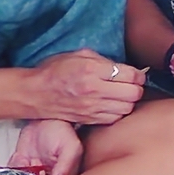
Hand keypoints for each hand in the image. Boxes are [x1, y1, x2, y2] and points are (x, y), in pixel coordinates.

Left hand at [9, 118, 83, 174]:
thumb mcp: (71, 146)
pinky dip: (13, 167)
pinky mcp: (21, 165)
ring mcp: (33, 172)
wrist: (46, 117)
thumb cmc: (62, 131)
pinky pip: (12, 174)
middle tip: (33, 169)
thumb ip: (66, 166)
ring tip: (27, 161)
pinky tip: (21, 157)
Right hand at [25, 49, 143, 125]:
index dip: (138, 74)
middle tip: (131, 84)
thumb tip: (124, 68)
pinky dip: (118, 112)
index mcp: (92, 70)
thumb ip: (103, 60)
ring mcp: (92, 107)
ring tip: (121, 95)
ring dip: (128, 101)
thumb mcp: (79, 55)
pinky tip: (112, 105)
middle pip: (134, 94)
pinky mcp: (89, 119)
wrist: (34, 93)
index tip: (135, 74)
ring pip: (127, 108)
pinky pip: (115, 118)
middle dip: (136, 88)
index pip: (131, 75)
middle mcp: (94, 90)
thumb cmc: (55, 71)